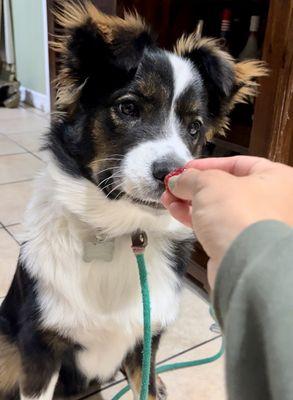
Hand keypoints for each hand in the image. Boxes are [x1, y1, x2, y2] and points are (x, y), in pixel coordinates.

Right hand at [161, 156, 292, 287]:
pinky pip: (216, 225)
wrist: (245, 266)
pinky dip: (196, 218)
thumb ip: (191, 177)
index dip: (208, 164)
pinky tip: (175, 211)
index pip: (238, 163)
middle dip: (194, 186)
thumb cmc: (238, 215)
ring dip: (190, 202)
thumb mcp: (209, 183)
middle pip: (226, 187)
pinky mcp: (241, 245)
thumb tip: (177, 181)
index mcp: (276, 179)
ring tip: (168, 198)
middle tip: (174, 185)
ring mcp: (256, 225)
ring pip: (218, 208)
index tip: (186, 168)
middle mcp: (272, 201)